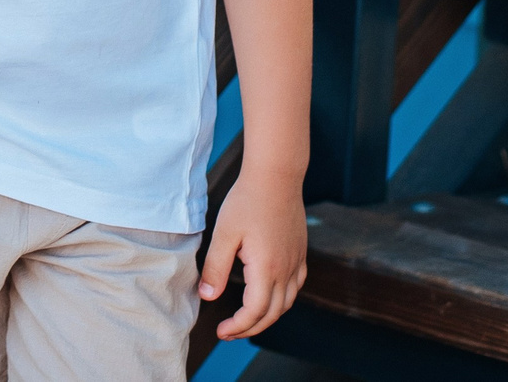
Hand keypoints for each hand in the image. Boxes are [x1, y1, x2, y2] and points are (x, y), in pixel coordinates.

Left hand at [200, 169, 308, 339]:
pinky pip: (295, 286)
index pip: (255, 312)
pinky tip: (270, 295)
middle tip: (229, 332)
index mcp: (266, 268)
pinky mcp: (300, 252)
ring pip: (287, 302)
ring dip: (267, 316)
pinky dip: (282, 299)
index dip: (238, 326)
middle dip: (250, 327)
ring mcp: (296, 261)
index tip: (221, 330)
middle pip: (273, 313)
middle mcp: (286, 270)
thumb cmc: (246, 201)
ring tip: (246, 319)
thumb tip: (207, 297)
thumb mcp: (224, 233)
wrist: (276, 176)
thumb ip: (215, 267)